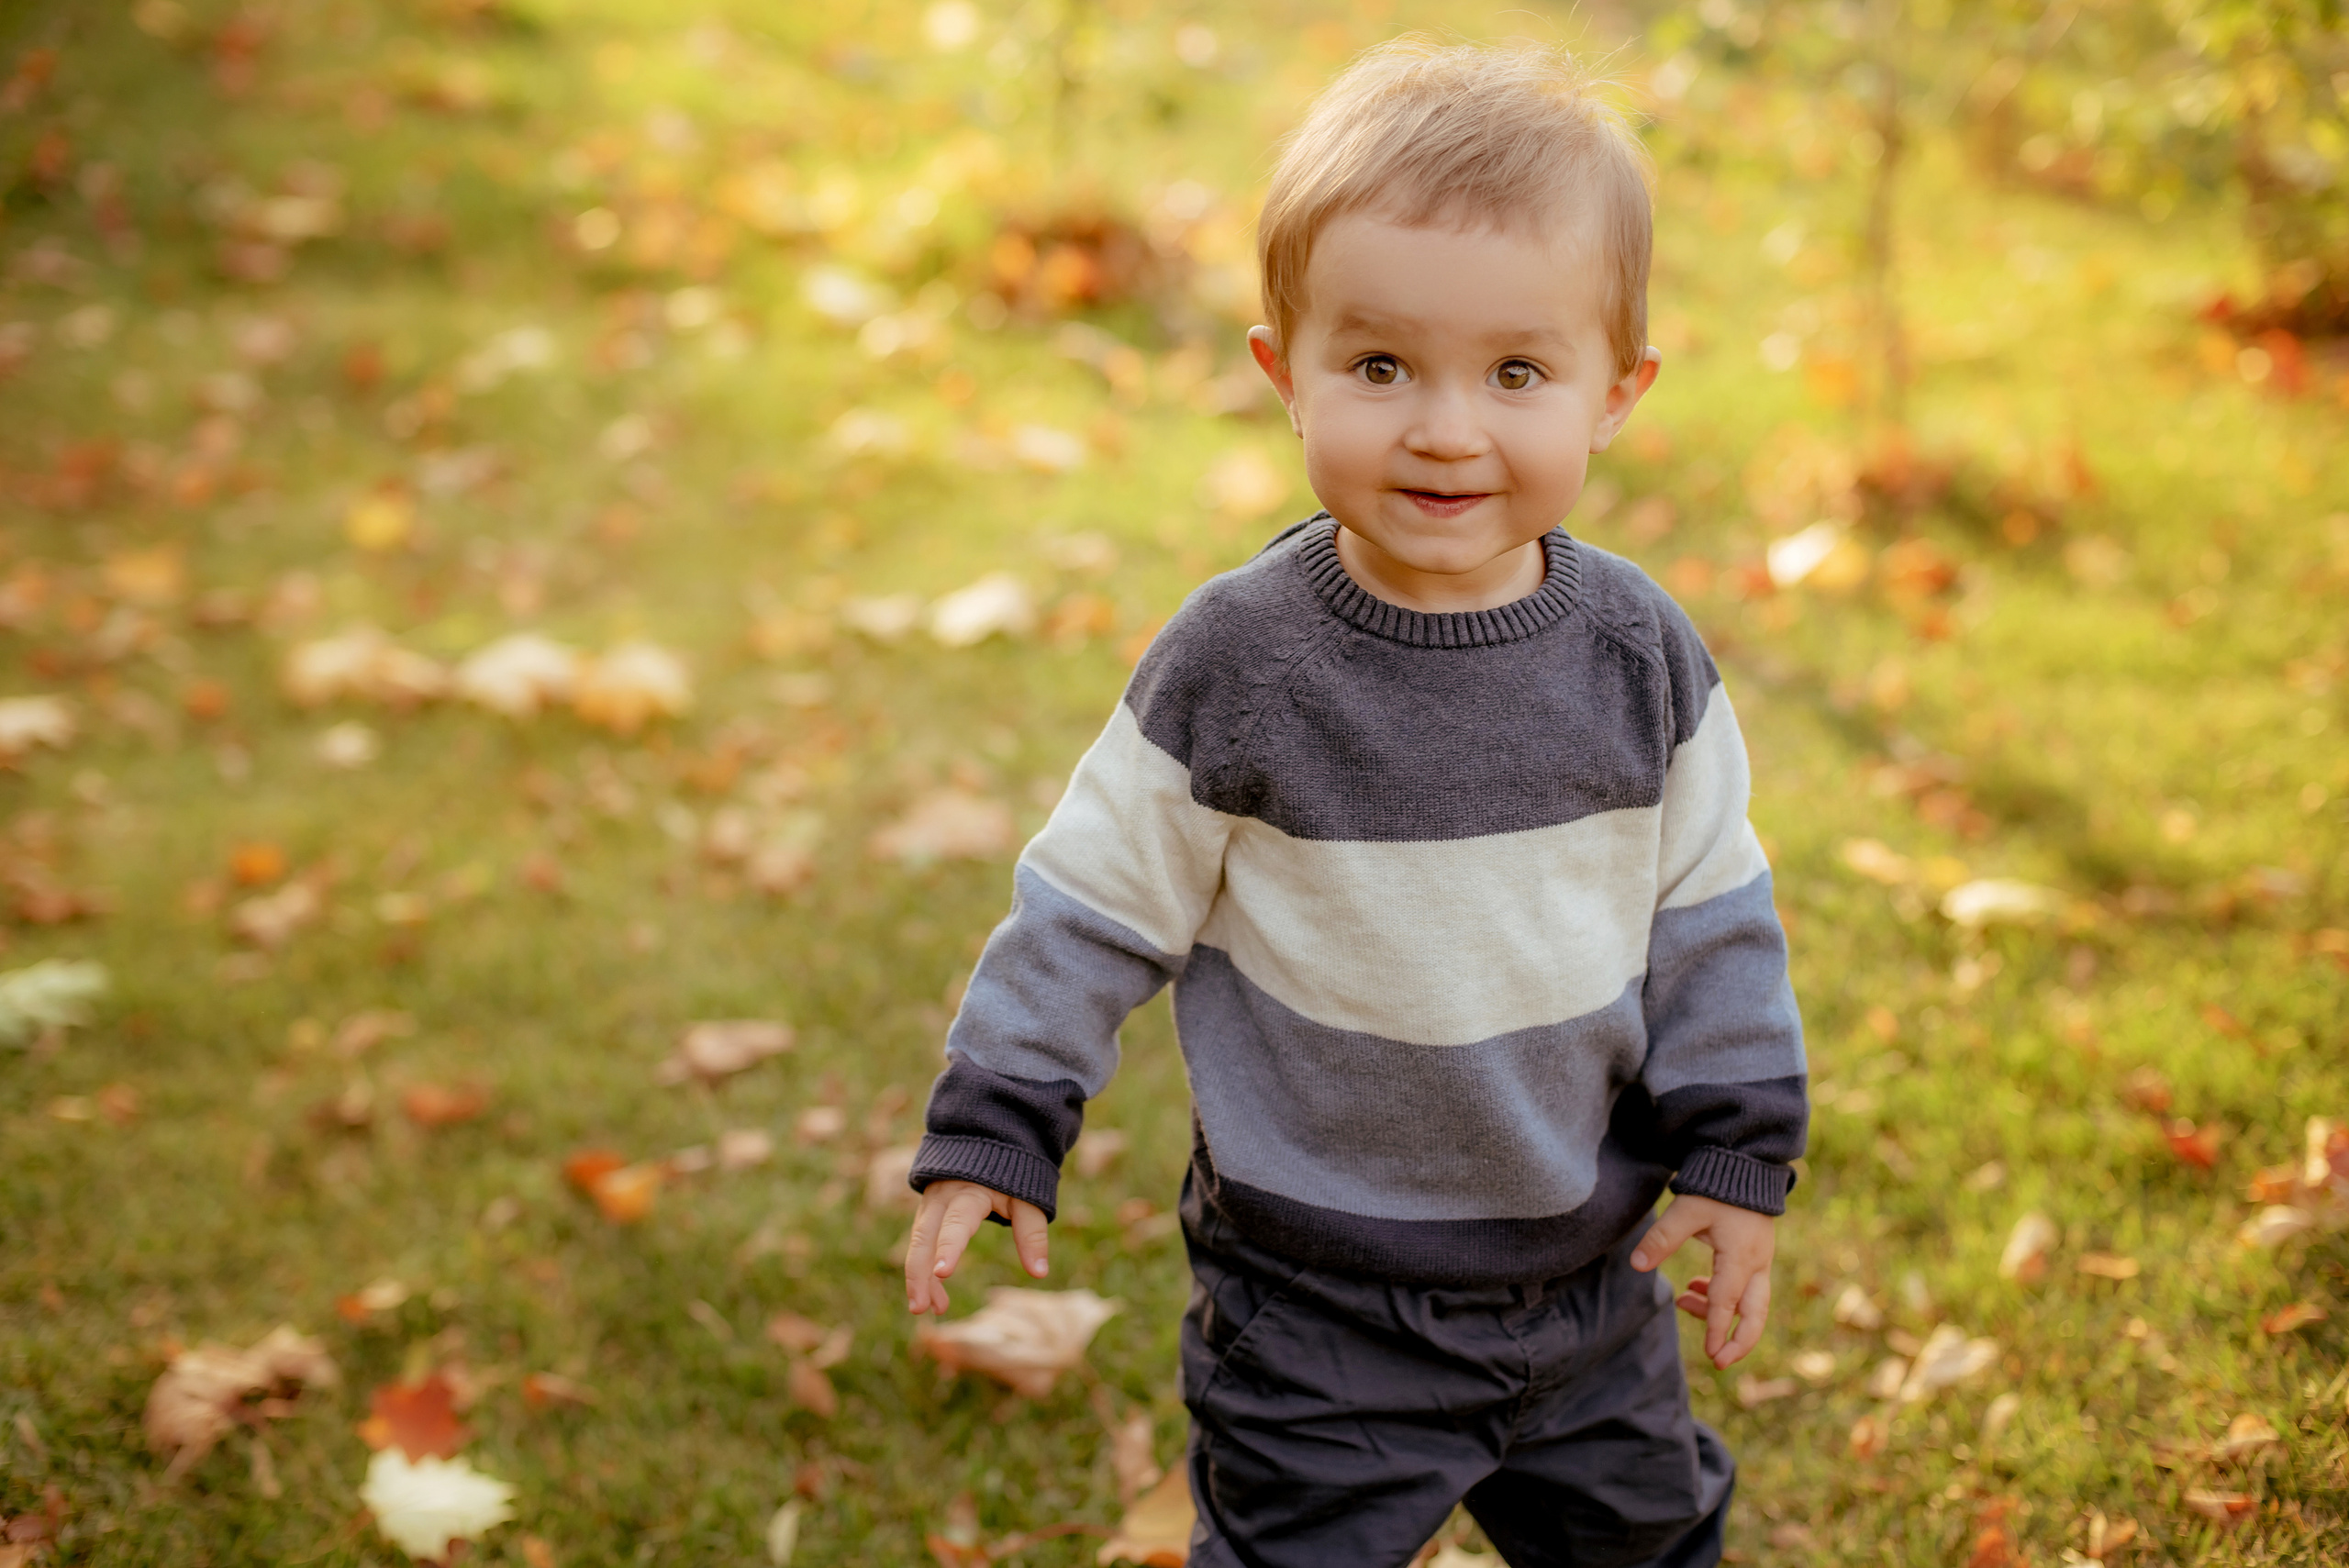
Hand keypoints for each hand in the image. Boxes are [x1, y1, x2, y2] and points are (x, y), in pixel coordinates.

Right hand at [903, 1179, 1049, 1315]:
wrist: (986, 1140)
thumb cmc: (1009, 1173)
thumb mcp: (1025, 1198)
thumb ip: (1031, 1233)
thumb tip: (1040, 1273)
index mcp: (968, 1192)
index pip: (956, 1223)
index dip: (949, 1247)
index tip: (943, 1273)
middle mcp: (942, 1199)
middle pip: (924, 1237)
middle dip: (919, 1273)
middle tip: (920, 1308)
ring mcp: (930, 1206)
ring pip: (918, 1244)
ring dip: (920, 1278)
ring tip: (927, 1310)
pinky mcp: (927, 1214)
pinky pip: (921, 1244)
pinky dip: (924, 1270)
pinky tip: (934, 1298)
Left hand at [1628, 1194, 1775, 1368]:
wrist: (1745, 1166)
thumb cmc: (1717, 1187)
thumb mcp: (1686, 1209)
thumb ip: (1662, 1237)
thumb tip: (1637, 1264)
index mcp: (1741, 1255)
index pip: (1727, 1300)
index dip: (1716, 1327)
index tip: (1709, 1354)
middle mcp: (1756, 1264)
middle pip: (1755, 1314)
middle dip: (1739, 1342)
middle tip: (1719, 1362)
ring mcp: (1759, 1262)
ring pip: (1751, 1305)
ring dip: (1723, 1317)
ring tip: (1684, 1305)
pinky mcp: (1754, 1257)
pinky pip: (1744, 1289)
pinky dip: (1721, 1298)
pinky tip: (1695, 1291)